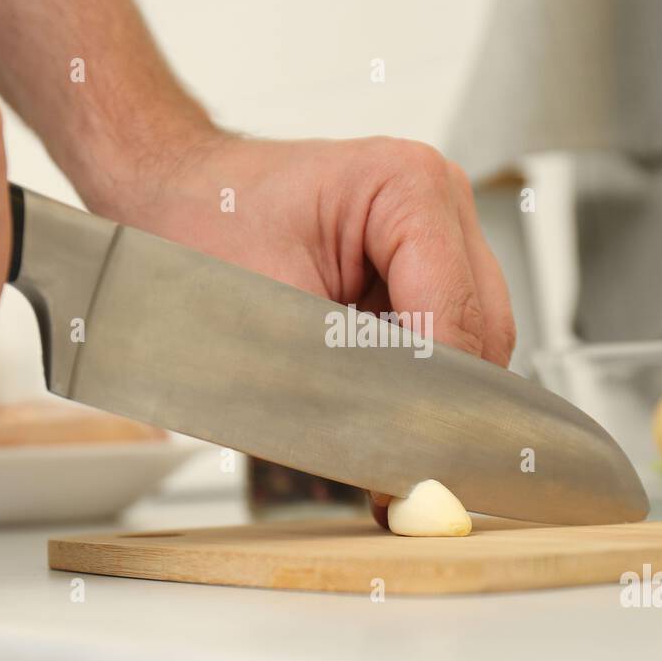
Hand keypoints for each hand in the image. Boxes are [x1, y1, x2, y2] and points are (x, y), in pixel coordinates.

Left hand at [80, 130, 516, 525]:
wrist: (178, 194)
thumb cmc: (204, 223)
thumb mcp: (265, 313)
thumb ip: (336, 385)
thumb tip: (385, 462)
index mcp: (409, 187)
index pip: (457, 317)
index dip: (436, 401)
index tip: (416, 465)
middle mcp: (439, 200)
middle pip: (483, 333)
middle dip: (441, 404)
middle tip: (399, 473)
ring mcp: (439, 231)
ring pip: (475, 342)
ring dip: (430, 393)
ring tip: (378, 436)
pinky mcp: (424, 264)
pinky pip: (446, 337)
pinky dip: (416, 378)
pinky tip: (373, 401)